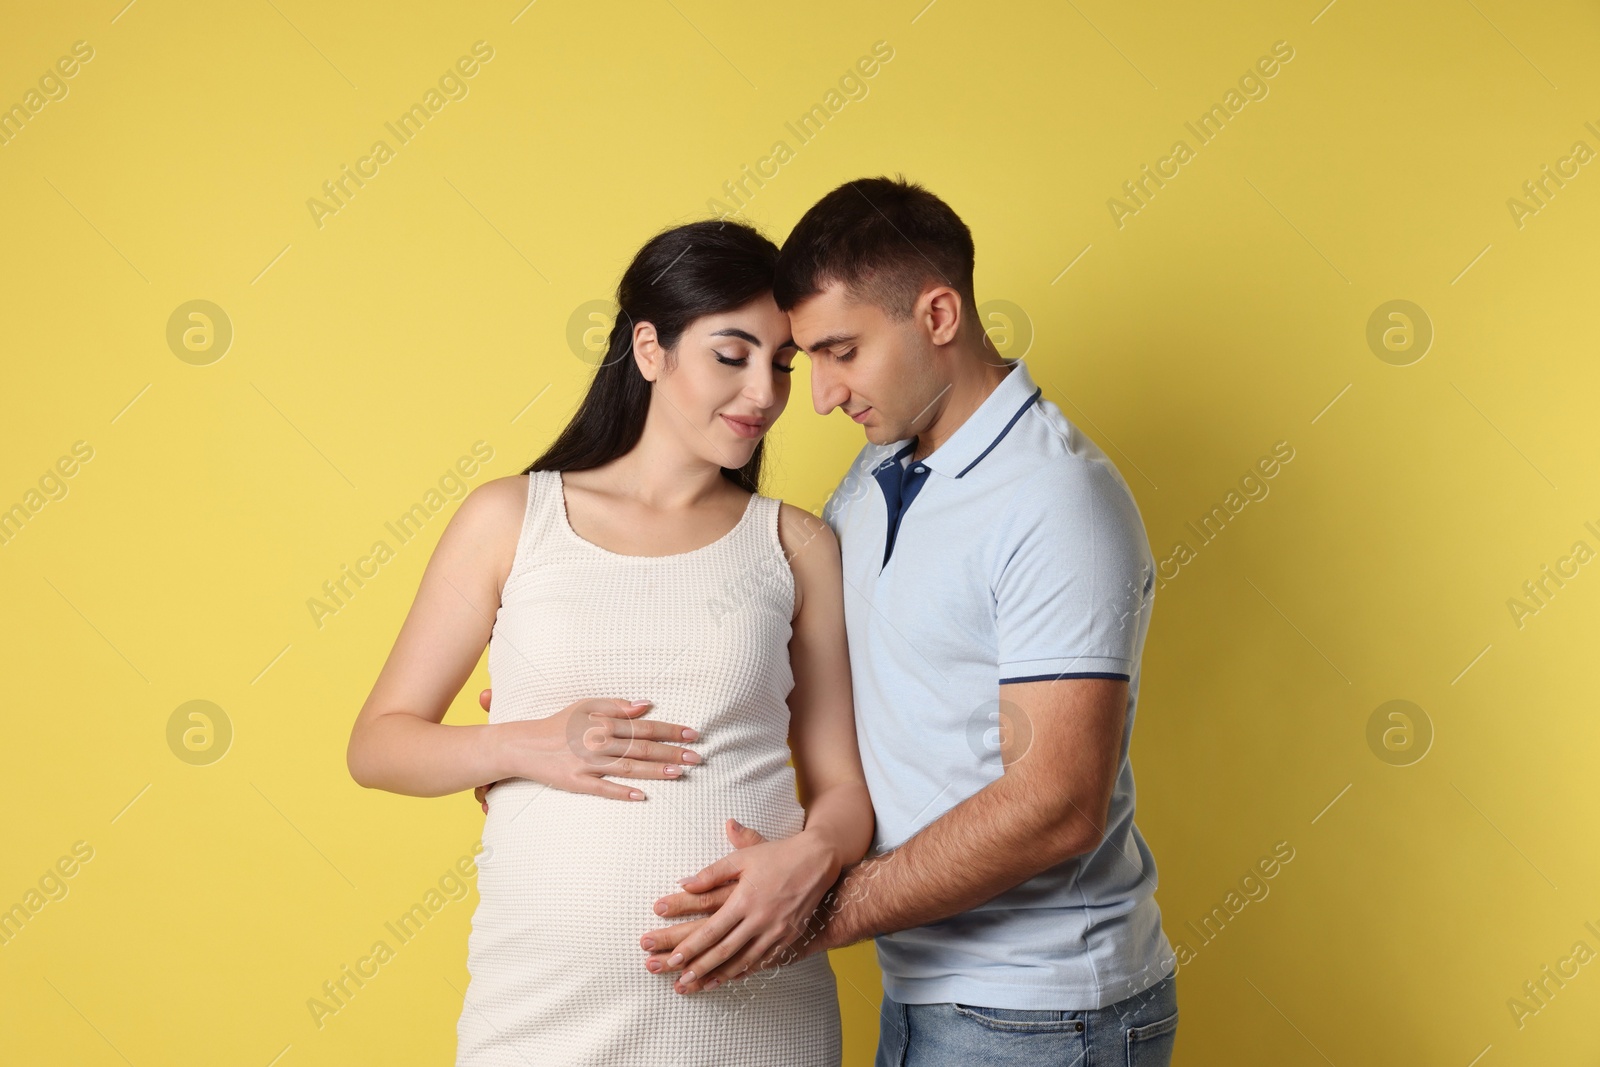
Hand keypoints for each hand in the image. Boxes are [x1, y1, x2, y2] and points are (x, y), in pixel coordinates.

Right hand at [474, 690, 702, 805]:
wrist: (525, 745)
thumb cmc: (559, 724)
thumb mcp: (586, 706)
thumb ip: (616, 705)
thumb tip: (646, 704)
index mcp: (603, 722)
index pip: (645, 727)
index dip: (671, 730)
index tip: (693, 734)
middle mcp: (598, 742)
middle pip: (642, 748)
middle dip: (671, 752)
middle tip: (696, 758)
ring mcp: (588, 763)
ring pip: (628, 768)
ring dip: (655, 771)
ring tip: (679, 773)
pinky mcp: (577, 782)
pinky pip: (604, 789)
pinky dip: (623, 792)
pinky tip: (642, 796)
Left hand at [639, 819, 838, 992]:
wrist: (819, 860)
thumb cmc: (778, 855)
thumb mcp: (742, 858)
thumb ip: (712, 873)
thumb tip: (684, 884)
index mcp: (745, 899)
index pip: (712, 929)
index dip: (692, 946)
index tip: (674, 958)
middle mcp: (760, 918)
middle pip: (725, 950)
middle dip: (701, 967)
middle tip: (681, 980)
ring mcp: (777, 930)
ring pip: (745, 960)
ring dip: (722, 974)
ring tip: (702, 985)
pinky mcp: (789, 936)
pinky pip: (765, 960)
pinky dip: (747, 970)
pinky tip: (733, 977)